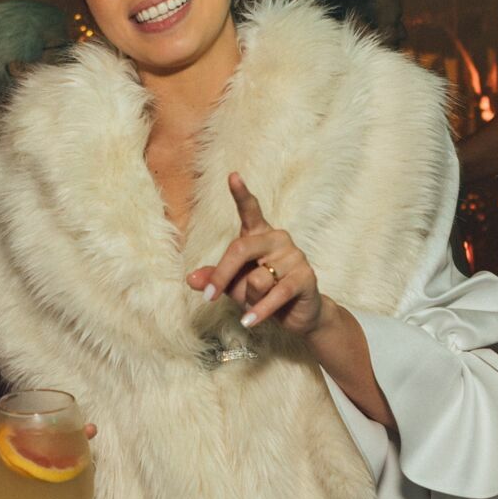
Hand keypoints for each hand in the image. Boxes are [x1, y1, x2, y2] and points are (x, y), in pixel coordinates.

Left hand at [187, 173, 325, 334]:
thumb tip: (191, 279)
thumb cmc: (263, 294)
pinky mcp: (306, 277)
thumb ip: (215, 279)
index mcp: (259, 235)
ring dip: (250, 300)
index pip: (250, 210)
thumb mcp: (234, 286)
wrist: (297, 316)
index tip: (232, 176)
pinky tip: (250, 322)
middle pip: (240, 249)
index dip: (241, 193)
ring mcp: (294, 256)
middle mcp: (278, 239)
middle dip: (222, 276)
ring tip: (258, 306)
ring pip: (257, 279)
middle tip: (208, 296)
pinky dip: (259, 311)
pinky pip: (274, 294)